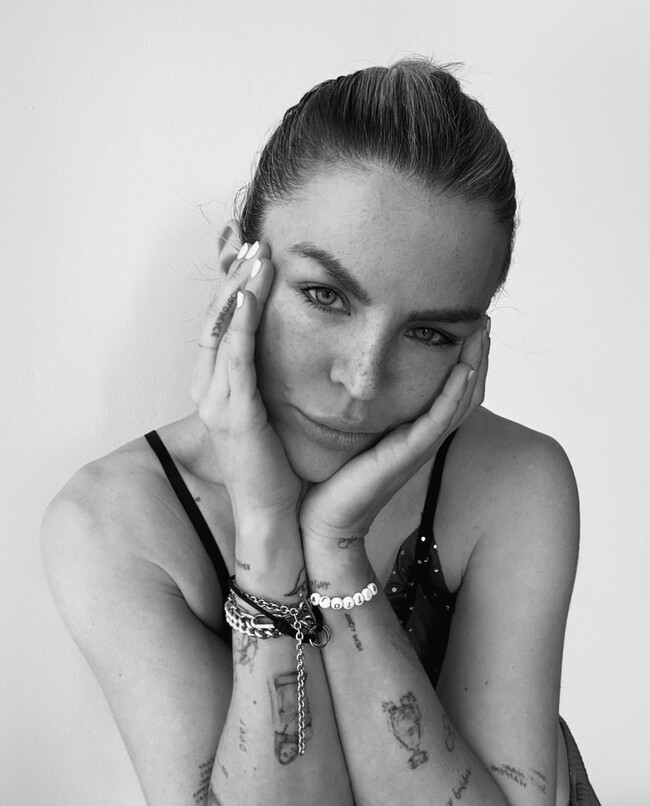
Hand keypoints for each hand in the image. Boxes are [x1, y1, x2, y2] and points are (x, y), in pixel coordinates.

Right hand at [194, 242, 302, 527]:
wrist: (274, 515)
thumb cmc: (278, 466)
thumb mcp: (272, 414)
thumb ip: (272, 381)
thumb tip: (293, 350)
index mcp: (220, 389)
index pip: (222, 325)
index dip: (231, 287)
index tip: (248, 253)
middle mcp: (211, 392)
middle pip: (216, 320)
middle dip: (233, 278)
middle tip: (252, 241)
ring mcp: (218, 404)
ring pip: (222, 334)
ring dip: (237, 292)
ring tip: (255, 256)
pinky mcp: (234, 417)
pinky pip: (234, 363)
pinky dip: (237, 328)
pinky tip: (246, 299)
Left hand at [299, 322, 489, 544]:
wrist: (326, 516)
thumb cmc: (337, 476)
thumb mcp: (358, 432)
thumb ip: (369, 409)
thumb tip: (357, 374)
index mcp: (417, 431)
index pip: (455, 390)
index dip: (467, 359)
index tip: (470, 324)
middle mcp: (426, 437)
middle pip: (468, 392)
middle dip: (479, 355)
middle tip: (485, 320)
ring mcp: (421, 446)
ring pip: (462, 401)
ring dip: (475, 365)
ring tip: (480, 332)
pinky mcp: (408, 453)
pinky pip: (439, 419)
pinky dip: (454, 393)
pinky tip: (462, 368)